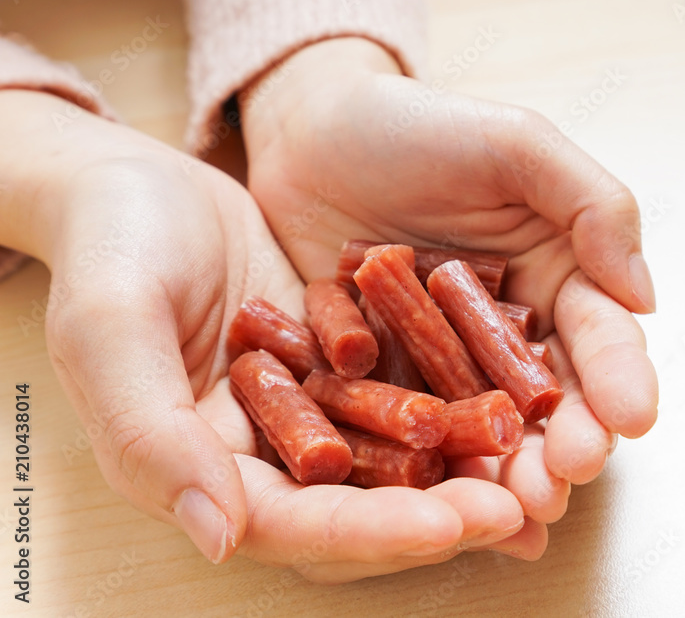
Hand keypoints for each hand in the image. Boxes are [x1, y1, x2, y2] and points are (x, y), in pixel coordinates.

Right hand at [0, 90, 522, 580]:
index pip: (295, 526)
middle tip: (521, 503)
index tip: (450, 524)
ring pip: (398, 462)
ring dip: (467, 470)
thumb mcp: (112, 329)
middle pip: (361, 509)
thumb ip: (151, 435)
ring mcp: (313, 413)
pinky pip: (411, 397)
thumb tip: (220, 536)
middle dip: (443, 512)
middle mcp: (266, 456)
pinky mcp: (347, 369)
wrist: (140, 186)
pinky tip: (518, 406)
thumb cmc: (110, 247)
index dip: (374, 532)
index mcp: (202, 470)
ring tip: (538, 469)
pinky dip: (461, 408)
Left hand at [239, 38, 659, 553]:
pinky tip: (441, 502)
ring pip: (489, 430)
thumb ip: (591, 204)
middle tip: (567, 477)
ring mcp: (447, 366)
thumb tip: (645, 296)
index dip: (620, 378)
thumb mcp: (516, 144)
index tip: (632, 417)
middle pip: (553, 400)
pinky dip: (429, 470)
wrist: (309, 134)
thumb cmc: (417, 127)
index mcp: (557, 275)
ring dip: (508, 474)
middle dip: (569, 443)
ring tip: (517, 507)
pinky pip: (411, 432)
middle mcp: (510, 332)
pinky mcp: (386, 384)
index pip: (600, 336)